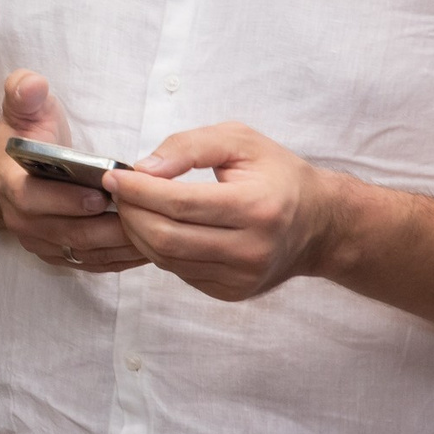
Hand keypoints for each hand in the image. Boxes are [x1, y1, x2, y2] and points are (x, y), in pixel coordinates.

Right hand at [0, 71, 145, 272]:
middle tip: (148, 215)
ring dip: (122, 244)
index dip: (65, 199)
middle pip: (68, 233)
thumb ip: (24, 92)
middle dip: (109, 227)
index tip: (100, 194)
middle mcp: (22, 220)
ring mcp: (41, 243)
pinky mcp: (61, 256)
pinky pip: (96, 263)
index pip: (32, 199)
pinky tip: (153, 244)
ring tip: (160, 229)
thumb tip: (33, 84)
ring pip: (87, 252)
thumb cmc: (29, 134)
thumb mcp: (23, 106)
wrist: (17, 168)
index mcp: (10, 184)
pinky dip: (124, 257)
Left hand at [106, 122, 331, 301]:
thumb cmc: (277, 175)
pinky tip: (157, 226)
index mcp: (258, 208)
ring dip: (138, 231)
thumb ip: (189, 146)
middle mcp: (253, 249)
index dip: (137, 190)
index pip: (179, 204)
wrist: (320, 224)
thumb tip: (143, 168)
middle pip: (166, 237)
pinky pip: (178, 271)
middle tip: (119, 191)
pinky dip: (158, 248)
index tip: (113, 176)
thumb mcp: (240, 141)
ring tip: (134, 206)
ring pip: (166, 258)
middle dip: (131, 212)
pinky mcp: (232, 291)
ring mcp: (242, 276)